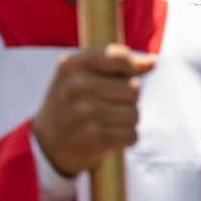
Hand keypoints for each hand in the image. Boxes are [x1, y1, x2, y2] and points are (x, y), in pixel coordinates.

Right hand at [32, 44, 155, 176]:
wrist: (47, 142)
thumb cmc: (72, 102)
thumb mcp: (82, 75)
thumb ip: (116, 65)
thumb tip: (152, 64)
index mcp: (73, 65)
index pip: (121, 58)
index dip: (130, 68)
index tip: (121, 77)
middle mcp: (75, 86)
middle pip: (133, 89)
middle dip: (128, 99)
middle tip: (109, 106)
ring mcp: (82, 113)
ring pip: (134, 114)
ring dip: (127, 121)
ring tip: (108, 122)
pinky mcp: (90, 139)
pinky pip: (131, 135)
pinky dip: (126, 138)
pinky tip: (111, 137)